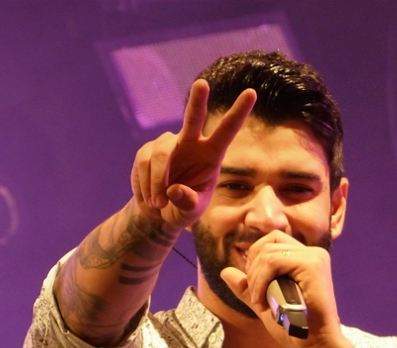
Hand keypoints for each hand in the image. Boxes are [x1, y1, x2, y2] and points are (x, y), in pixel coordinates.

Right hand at [131, 79, 255, 227]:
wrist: (157, 212)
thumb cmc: (182, 209)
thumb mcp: (190, 213)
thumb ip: (187, 203)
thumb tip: (175, 190)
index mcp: (212, 155)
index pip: (227, 130)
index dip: (239, 112)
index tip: (252, 92)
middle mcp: (191, 143)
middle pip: (193, 118)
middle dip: (197, 101)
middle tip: (202, 84)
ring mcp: (168, 144)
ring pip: (160, 153)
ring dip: (157, 182)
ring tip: (158, 204)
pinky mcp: (147, 149)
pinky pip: (144, 163)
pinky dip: (145, 184)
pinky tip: (149, 198)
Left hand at [219, 231, 351, 347]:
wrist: (314, 343)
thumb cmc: (293, 326)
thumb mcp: (264, 303)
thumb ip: (248, 287)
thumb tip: (225, 271)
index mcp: (304, 258)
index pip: (271, 241)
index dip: (255, 260)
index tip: (255, 288)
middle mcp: (312, 253)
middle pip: (268, 241)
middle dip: (253, 268)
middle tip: (255, 295)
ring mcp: (314, 256)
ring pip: (268, 252)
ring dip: (255, 278)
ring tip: (259, 301)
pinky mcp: (313, 264)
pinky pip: (274, 261)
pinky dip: (261, 280)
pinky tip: (262, 300)